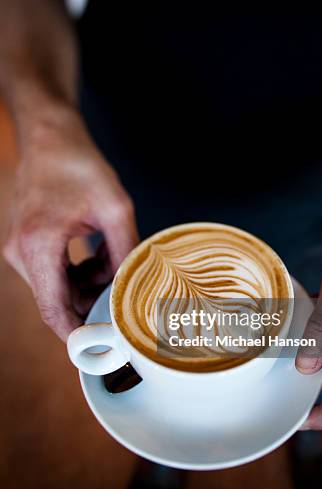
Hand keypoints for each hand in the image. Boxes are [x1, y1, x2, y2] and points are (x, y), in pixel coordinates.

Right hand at [3, 105, 137, 340]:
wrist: (50, 136)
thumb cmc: (79, 165)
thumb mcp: (115, 208)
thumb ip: (124, 252)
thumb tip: (134, 288)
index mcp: (39, 246)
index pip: (53, 310)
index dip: (76, 336)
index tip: (100, 352)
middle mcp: (21, 252)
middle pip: (57, 301)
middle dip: (92, 306)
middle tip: (125, 305)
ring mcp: (20, 248)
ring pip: (57, 288)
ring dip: (88, 286)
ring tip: (116, 265)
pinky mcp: (26, 243)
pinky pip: (53, 273)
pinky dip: (78, 273)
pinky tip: (100, 257)